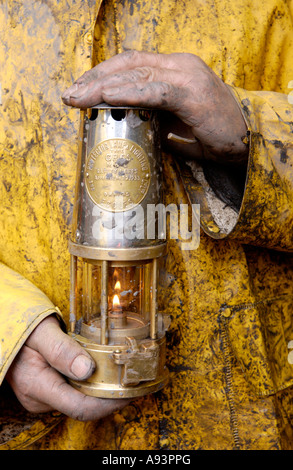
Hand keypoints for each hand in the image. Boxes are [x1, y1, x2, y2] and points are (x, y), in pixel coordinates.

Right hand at [5, 315, 129, 420]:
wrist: (4, 328)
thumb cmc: (21, 327)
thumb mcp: (41, 332)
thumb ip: (62, 350)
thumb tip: (87, 369)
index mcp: (38, 386)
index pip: (81, 407)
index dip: (109, 403)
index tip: (129, 391)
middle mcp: (40, 398)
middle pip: (84, 405)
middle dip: (109, 395)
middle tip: (131, 378)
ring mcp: (43, 396)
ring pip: (80, 398)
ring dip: (101, 388)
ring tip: (120, 371)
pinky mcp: (47, 390)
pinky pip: (74, 391)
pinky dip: (90, 382)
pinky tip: (101, 369)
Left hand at [62, 51, 247, 163]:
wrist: (247, 141)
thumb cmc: (210, 134)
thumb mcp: (173, 123)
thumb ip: (149, 117)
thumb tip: (121, 123)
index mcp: (173, 69)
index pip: (131, 64)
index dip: (102, 74)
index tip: (79, 90)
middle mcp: (178, 65)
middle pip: (128, 64)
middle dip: (94, 79)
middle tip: (69, 95)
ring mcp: (187, 76)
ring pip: (137, 73)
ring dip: (103, 85)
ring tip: (78, 97)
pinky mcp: (193, 94)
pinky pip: (155, 91)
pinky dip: (129, 92)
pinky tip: (107, 96)